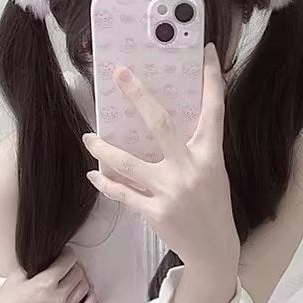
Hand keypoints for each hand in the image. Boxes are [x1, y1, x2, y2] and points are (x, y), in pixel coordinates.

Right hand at [0, 249, 95, 302]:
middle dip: (73, 265)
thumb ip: (34, 264)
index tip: (65, 253)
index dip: (68, 253)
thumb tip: (48, 256)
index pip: (68, 261)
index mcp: (45, 283)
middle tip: (66, 265)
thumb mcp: (16, 277)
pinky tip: (82, 291)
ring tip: (72, 277)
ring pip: (85, 287)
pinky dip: (89, 296)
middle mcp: (58, 297)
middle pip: (78, 272)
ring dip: (81, 279)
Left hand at [83, 44, 239, 280]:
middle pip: (160, 124)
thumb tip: (158, 122)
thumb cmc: (211, 206)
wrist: (214, 251)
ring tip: (88, 137)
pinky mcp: (156, 213)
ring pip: (129, 163)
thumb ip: (193, 149)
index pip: (214, 110)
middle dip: (138, 96)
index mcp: (210, 156)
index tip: (207, 52)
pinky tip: (94, 175)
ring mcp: (171, 192)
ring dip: (104, 148)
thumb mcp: (212, 172)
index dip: (212, 79)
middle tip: (119, 74)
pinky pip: (123, 193)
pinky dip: (106, 183)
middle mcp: (191, 170)